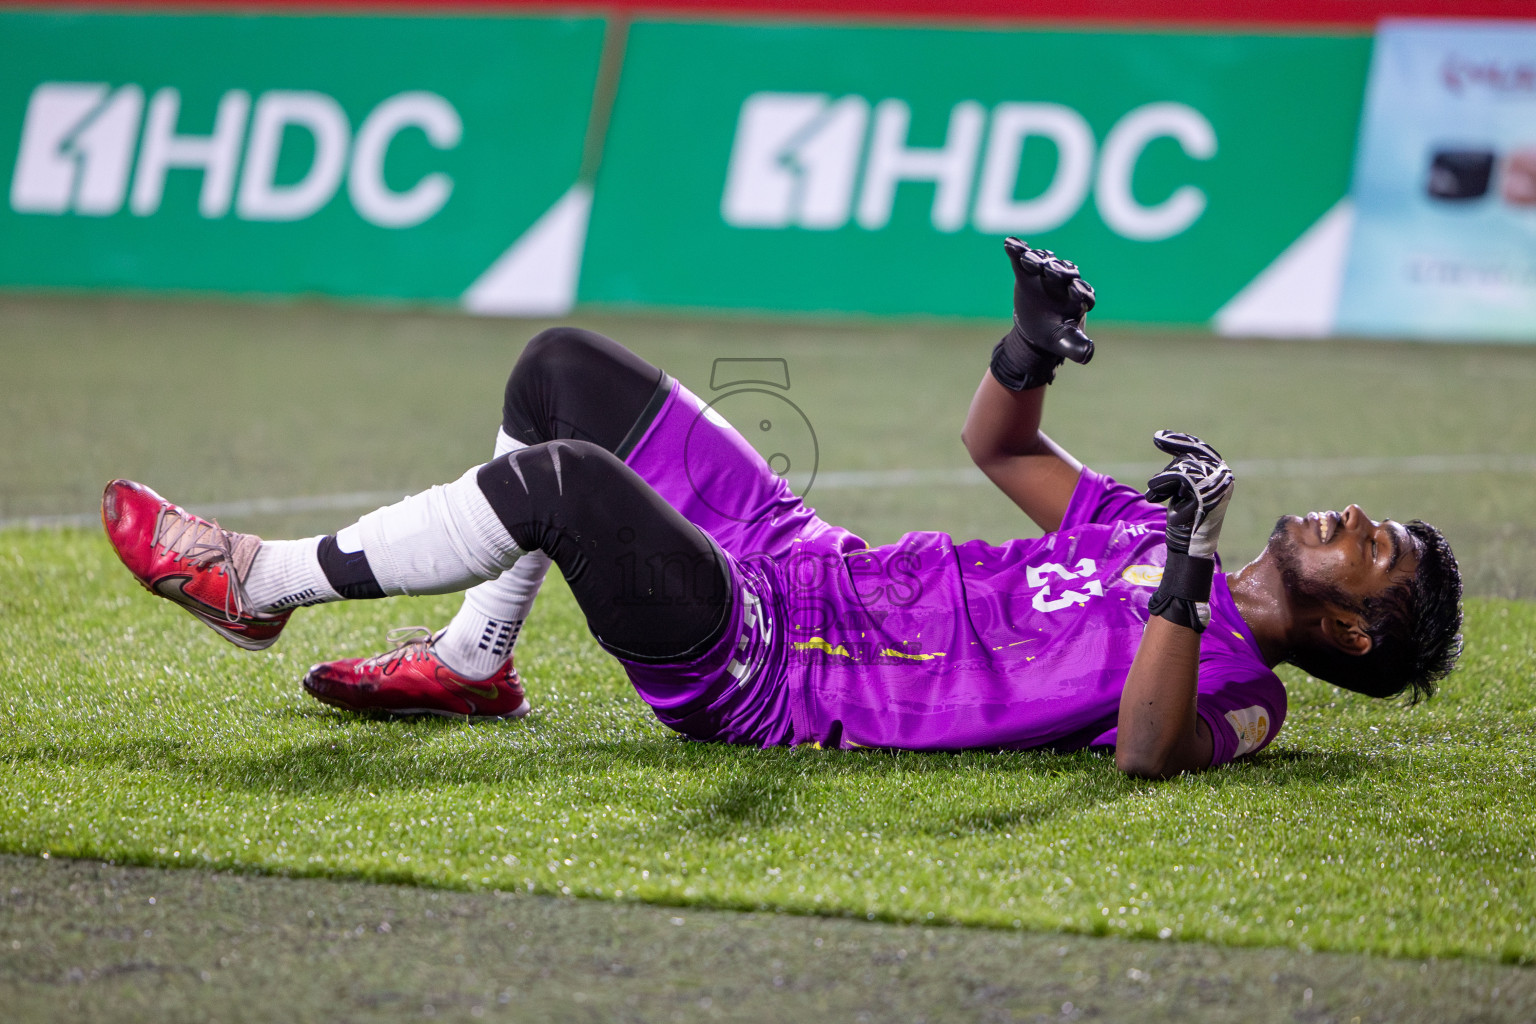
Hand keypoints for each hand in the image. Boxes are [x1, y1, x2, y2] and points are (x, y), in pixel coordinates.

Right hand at [989, 238, 1096, 391]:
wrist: (1036, 328)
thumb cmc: (1054, 335)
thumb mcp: (1065, 343)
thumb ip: (1077, 348)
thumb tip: (1088, 355)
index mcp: (1079, 298)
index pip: (1083, 291)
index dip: (1080, 290)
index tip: (1075, 291)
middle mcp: (1066, 282)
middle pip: (1064, 272)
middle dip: (1057, 271)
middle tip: (1049, 271)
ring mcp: (1047, 273)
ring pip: (1045, 263)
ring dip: (1037, 259)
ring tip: (1026, 258)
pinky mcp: (1029, 270)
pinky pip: (1024, 258)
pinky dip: (1018, 250)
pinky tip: (1010, 243)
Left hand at [1142, 431, 1233, 630]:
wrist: (1188, 545)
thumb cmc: (1184, 518)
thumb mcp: (1182, 488)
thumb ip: (1181, 469)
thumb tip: (1167, 439)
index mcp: (1220, 475)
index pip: (1199, 449)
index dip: (1180, 441)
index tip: (1159, 436)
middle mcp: (1222, 478)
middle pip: (1186, 459)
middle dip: (1167, 473)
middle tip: (1155, 489)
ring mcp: (1214, 486)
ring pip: (1179, 470)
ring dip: (1162, 484)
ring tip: (1157, 498)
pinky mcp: (1203, 494)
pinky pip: (1176, 479)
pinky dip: (1162, 487)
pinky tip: (1156, 499)